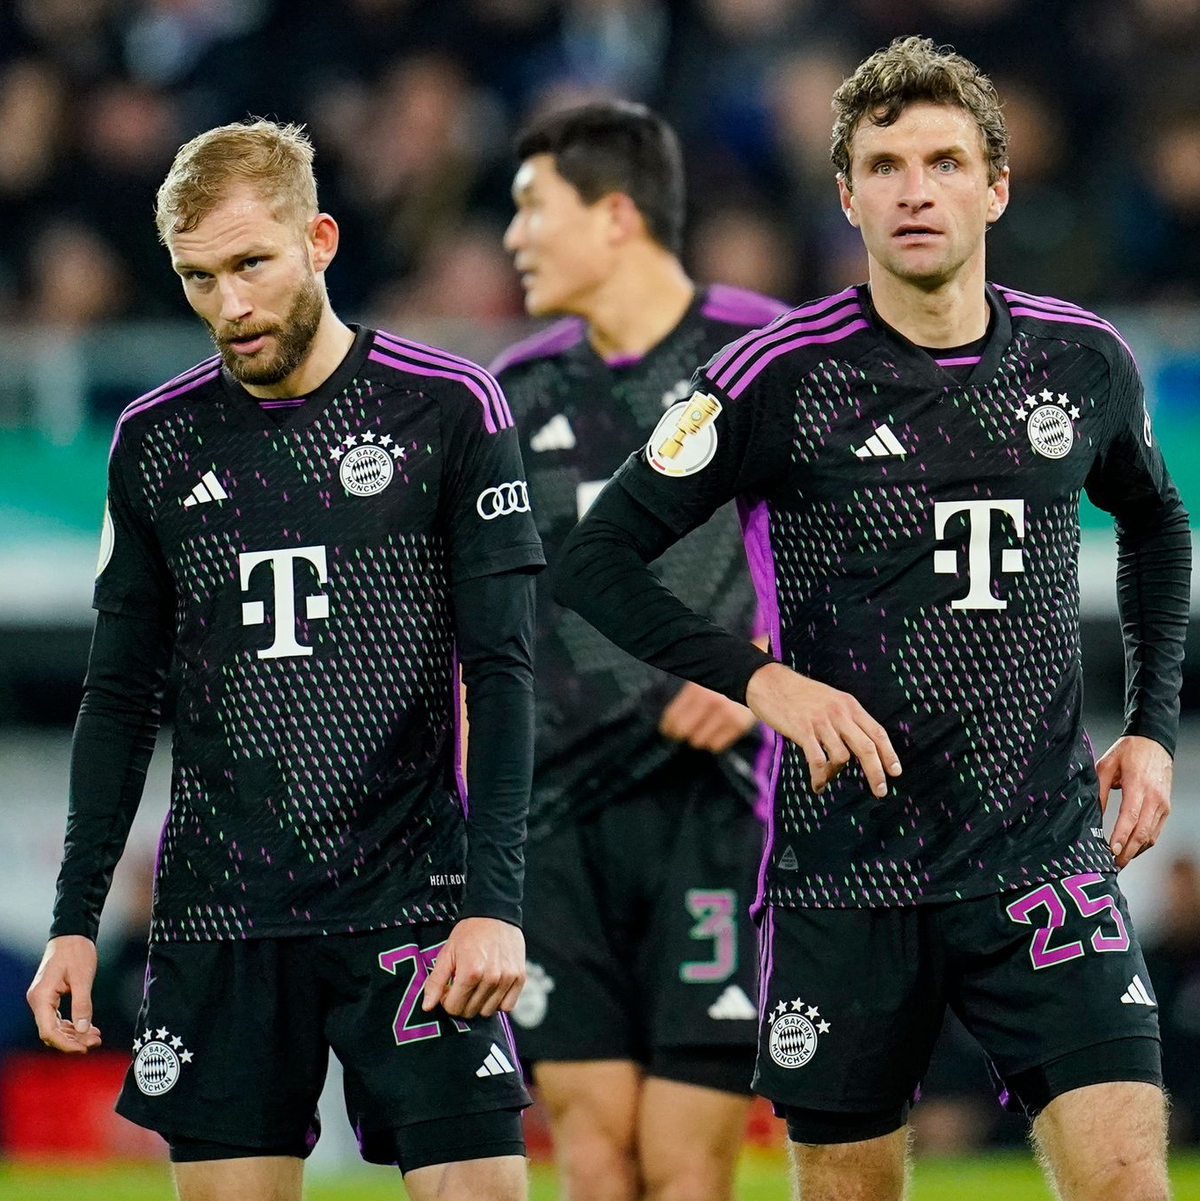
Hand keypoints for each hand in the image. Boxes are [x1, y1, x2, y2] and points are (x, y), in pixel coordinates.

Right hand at [26, 935, 102, 1053]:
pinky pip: (58, 1018)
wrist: (72, 934)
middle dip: (73, 1040)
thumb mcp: (83, 977)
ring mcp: (42, 1000)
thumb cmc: (76, 952)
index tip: (84, 1048)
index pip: (49, 1031)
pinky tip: (89, 1028)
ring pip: (56, 1027)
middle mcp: (37, 1001)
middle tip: (95, 1043)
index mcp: (41, 997)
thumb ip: (83, 1004)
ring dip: (74, 1034)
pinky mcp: (50, 997)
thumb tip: (84, 1029)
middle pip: (51, 1032)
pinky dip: (73, 1025)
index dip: (66, 1043)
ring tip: (96, 1037)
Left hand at [421, 917, 524, 1019]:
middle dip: (462, 1001)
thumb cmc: (470, 931)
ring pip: (488, 1011)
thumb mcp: (447, 952)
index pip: (454, 1008)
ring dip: (479, 1003)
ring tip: (477, 985)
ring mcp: (507, 979)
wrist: (495, 913)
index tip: (449, 988)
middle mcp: (491, 978)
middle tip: (462, 985)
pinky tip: (491, 988)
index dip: (447, 1000)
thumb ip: (435, 981)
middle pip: (470, 1011)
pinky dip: (498, 1002)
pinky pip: (507, 1006)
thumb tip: (427, 1006)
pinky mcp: (520, 978)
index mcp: (470, 972)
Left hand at [659, 681, 757, 752]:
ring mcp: (726, 715)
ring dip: (698, 737)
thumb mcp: (704, 680)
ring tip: (702, 728)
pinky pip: (716, 745)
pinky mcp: (739, 725)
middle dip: (681, 734)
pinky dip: (713, 742)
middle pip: (683, 732)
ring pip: (699, 741)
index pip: (673, 717)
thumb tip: (671, 722)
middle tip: (681, 733)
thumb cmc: (727, 677)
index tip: (668, 731)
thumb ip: (688, 698)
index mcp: (698, 689)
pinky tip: (715, 731)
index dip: (668, 727)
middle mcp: (711, 702)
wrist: (758, 674)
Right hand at [745, 662, 900, 795]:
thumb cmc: (799, 694)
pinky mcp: (802, 730)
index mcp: (849, 705)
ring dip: (836, 774)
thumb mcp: (830, 699)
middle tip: (880, 792)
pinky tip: (817, 785)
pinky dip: (819, 777)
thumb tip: (859, 744)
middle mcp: (839, 713)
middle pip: (866, 747)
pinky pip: (817, 761)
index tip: (895, 772)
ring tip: (826, 779)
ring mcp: (821, 722)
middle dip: (876, 773)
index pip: (877, 732)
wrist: (769, 682)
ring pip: (842, 757)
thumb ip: (845, 718)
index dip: (889, 754)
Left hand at [1097, 735, 1172, 868]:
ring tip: (1120, 860)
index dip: (1121, 836)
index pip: (1130, 817)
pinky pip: (1156, 830)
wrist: (1154, 742)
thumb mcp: (1105, 766)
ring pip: (1151, 835)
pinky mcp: (1166, 807)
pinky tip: (1132, 848)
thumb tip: (1093, 813)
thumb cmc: (1128, 752)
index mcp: (1138, 786)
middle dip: (1128, 851)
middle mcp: (1154, 798)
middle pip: (1142, 832)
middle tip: (1113, 864)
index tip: (1111, 849)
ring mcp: (1162, 804)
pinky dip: (1145, 843)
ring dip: (1136, 851)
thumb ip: (1099, 790)